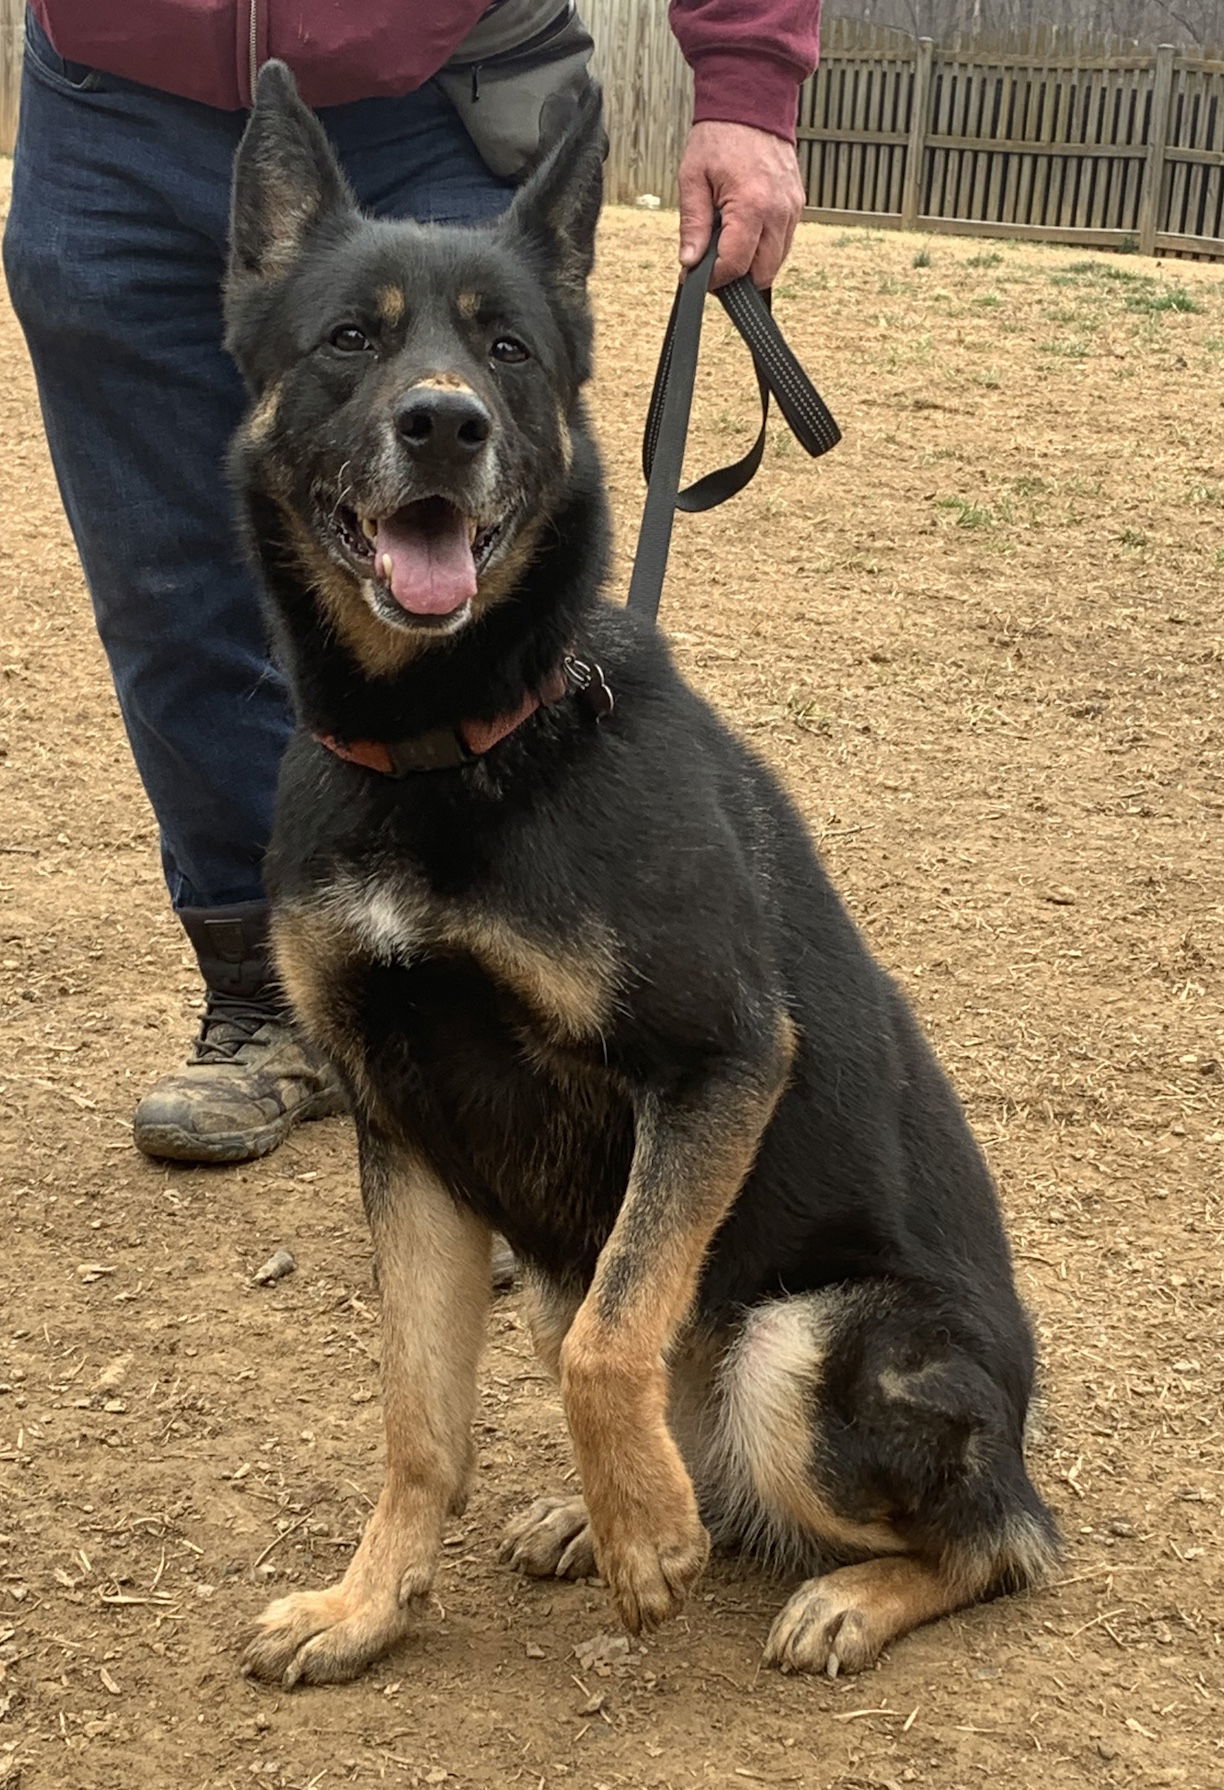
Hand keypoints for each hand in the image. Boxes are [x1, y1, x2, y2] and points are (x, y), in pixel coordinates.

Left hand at [677, 120, 804, 289]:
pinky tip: (746, 232)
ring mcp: (792, 209)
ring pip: (776, 262)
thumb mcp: (693, 178)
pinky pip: (784, 242)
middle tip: (715, 265)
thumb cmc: (721, 136)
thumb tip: (690, 262)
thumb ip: (693, 224)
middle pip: (762, 274)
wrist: (751, 102)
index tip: (699, 276)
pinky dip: (765, 248)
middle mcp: (778, 211)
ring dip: (753, 264)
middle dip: (737, 277)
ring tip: (729, 245)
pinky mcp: (797, 205)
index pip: (736, 265)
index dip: (715, 278)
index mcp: (752, 206)